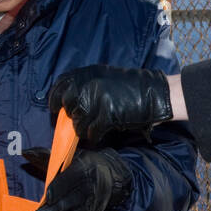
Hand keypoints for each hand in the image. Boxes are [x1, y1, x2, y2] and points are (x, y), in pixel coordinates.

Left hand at [29, 149, 133, 210]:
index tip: (48, 195)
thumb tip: (24, 152)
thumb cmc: (81, 165)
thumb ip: (45, 156)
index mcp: (84, 169)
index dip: (61, 187)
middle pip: (74, 201)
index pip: (72, 178)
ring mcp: (94, 207)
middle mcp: (92, 189)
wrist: (111, 175)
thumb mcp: (68, 156)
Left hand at [47, 65, 171, 143]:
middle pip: (68, 106)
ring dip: (82, 129)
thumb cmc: (132, 86)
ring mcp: (97, 101)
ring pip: (78, 122)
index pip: (61, 85)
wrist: (156, 94)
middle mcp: (89, 85)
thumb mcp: (105, 76)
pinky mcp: (107, 116)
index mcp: (88, 73)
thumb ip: (86, 85)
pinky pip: (92, 131)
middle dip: (72, 116)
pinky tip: (98, 135)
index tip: (55, 108)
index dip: (54, 99)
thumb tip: (69, 101)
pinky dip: (93, 136)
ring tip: (91, 129)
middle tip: (79, 120)